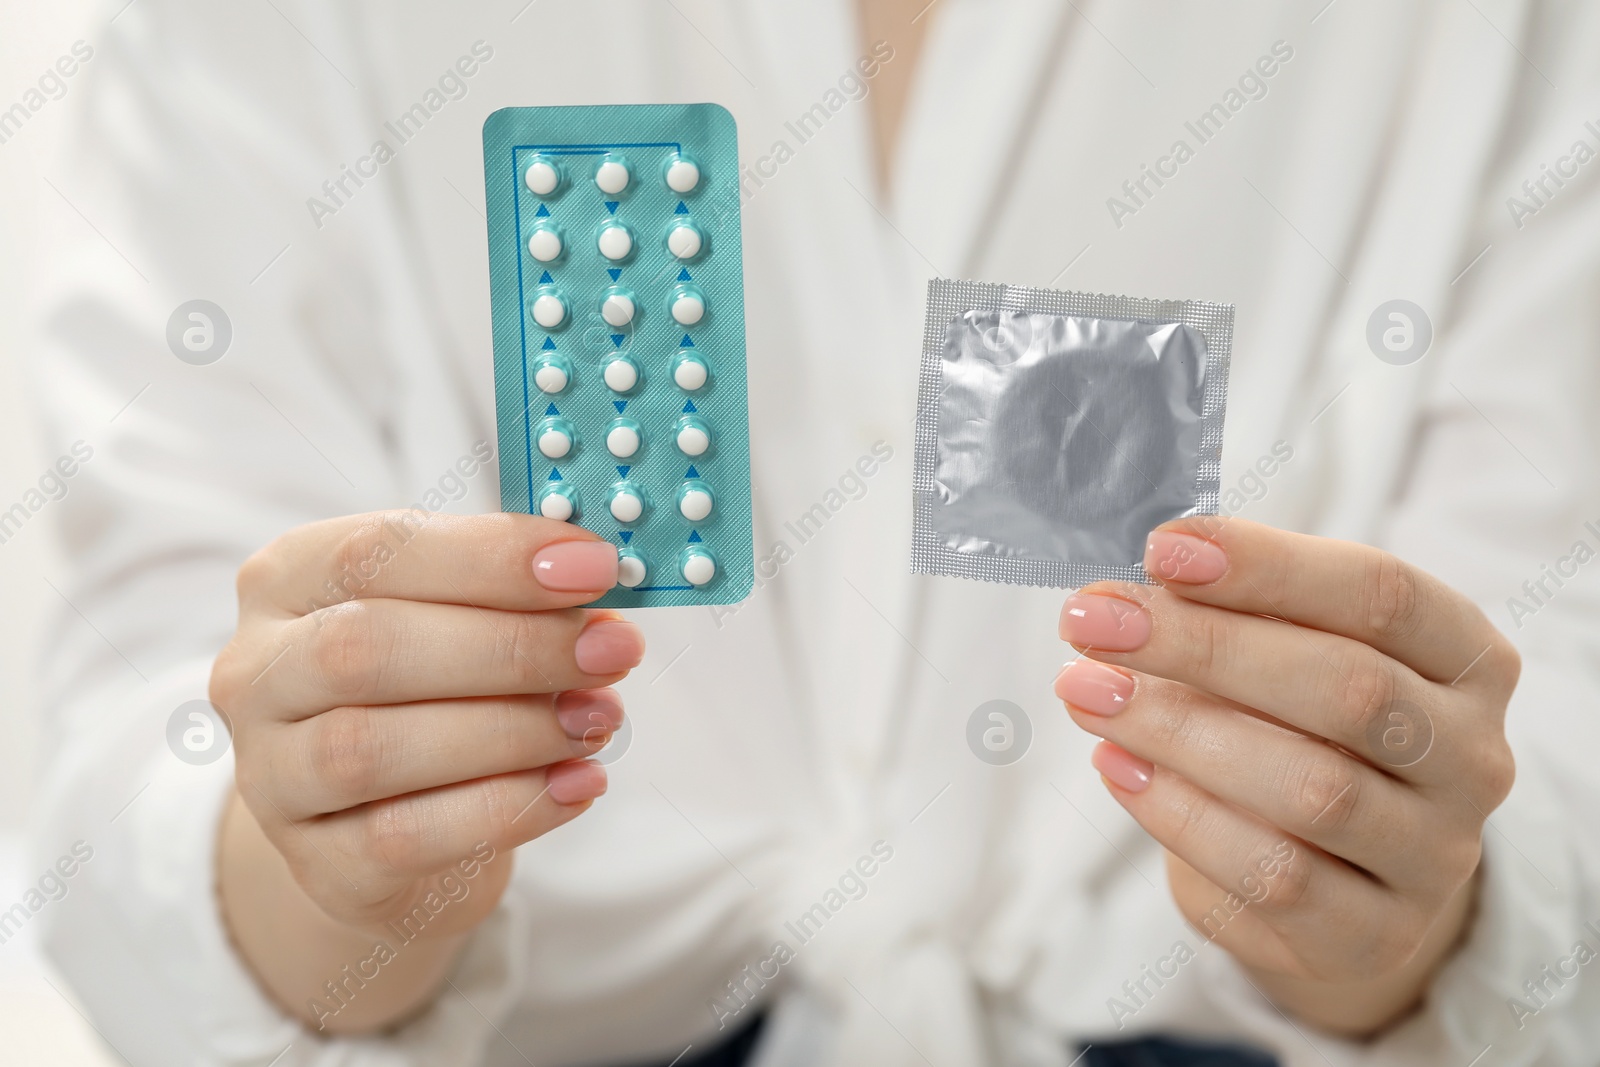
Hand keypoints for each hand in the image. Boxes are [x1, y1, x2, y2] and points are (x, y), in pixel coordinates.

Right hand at [209, 511, 641, 1029]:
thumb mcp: (459, 617)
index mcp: (287, 581)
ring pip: (372, 748)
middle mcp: (258, 675)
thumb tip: (597, 574)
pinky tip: (578, 785)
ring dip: (510, 730)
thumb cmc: (434, 687)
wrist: (387, 823)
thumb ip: (513, 591)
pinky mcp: (317, 865)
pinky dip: (506, 809)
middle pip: (365, 649)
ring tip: (598, 719)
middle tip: (611, 650)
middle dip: (509, 647)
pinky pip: (405, 839)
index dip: (489, 557)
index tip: (593, 565)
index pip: (374, 552)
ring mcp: (273, 777)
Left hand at [1055, 517, 1518, 1034]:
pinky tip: (1116, 767)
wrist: (1340, 879)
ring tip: (1085, 691)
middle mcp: (1472, 755)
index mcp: (1466, 658)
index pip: (1382, 593)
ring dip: (1178, 730)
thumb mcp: (1286, 654)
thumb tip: (1123, 597)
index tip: (1161, 548)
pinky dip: (1182, 816)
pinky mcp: (1377, 934)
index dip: (1269, 565)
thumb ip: (1230, 616)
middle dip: (1203, 645)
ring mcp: (1435, 854)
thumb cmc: (1301, 731)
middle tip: (1093, 620)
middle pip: (1348, 687)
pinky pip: (1276, 874)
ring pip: (1314, 788)